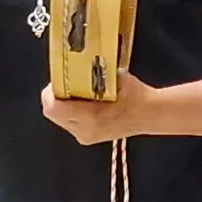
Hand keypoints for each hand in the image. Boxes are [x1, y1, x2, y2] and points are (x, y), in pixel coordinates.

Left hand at [43, 77, 157, 145]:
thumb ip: (92, 73)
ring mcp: (86, 137)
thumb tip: (77, 63)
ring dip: (63, 104)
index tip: (57, 80)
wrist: (150, 114)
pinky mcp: (88, 138)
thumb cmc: (136, 95)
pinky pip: (69, 123)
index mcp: (90, 116)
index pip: (53, 108)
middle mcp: (85, 130)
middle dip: (55, 96)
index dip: (50, 92)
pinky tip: (83, 102)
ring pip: (60, 119)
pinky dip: (71, 111)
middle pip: (53, 113)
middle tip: (64, 83)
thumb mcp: (114, 77)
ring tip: (75, 92)